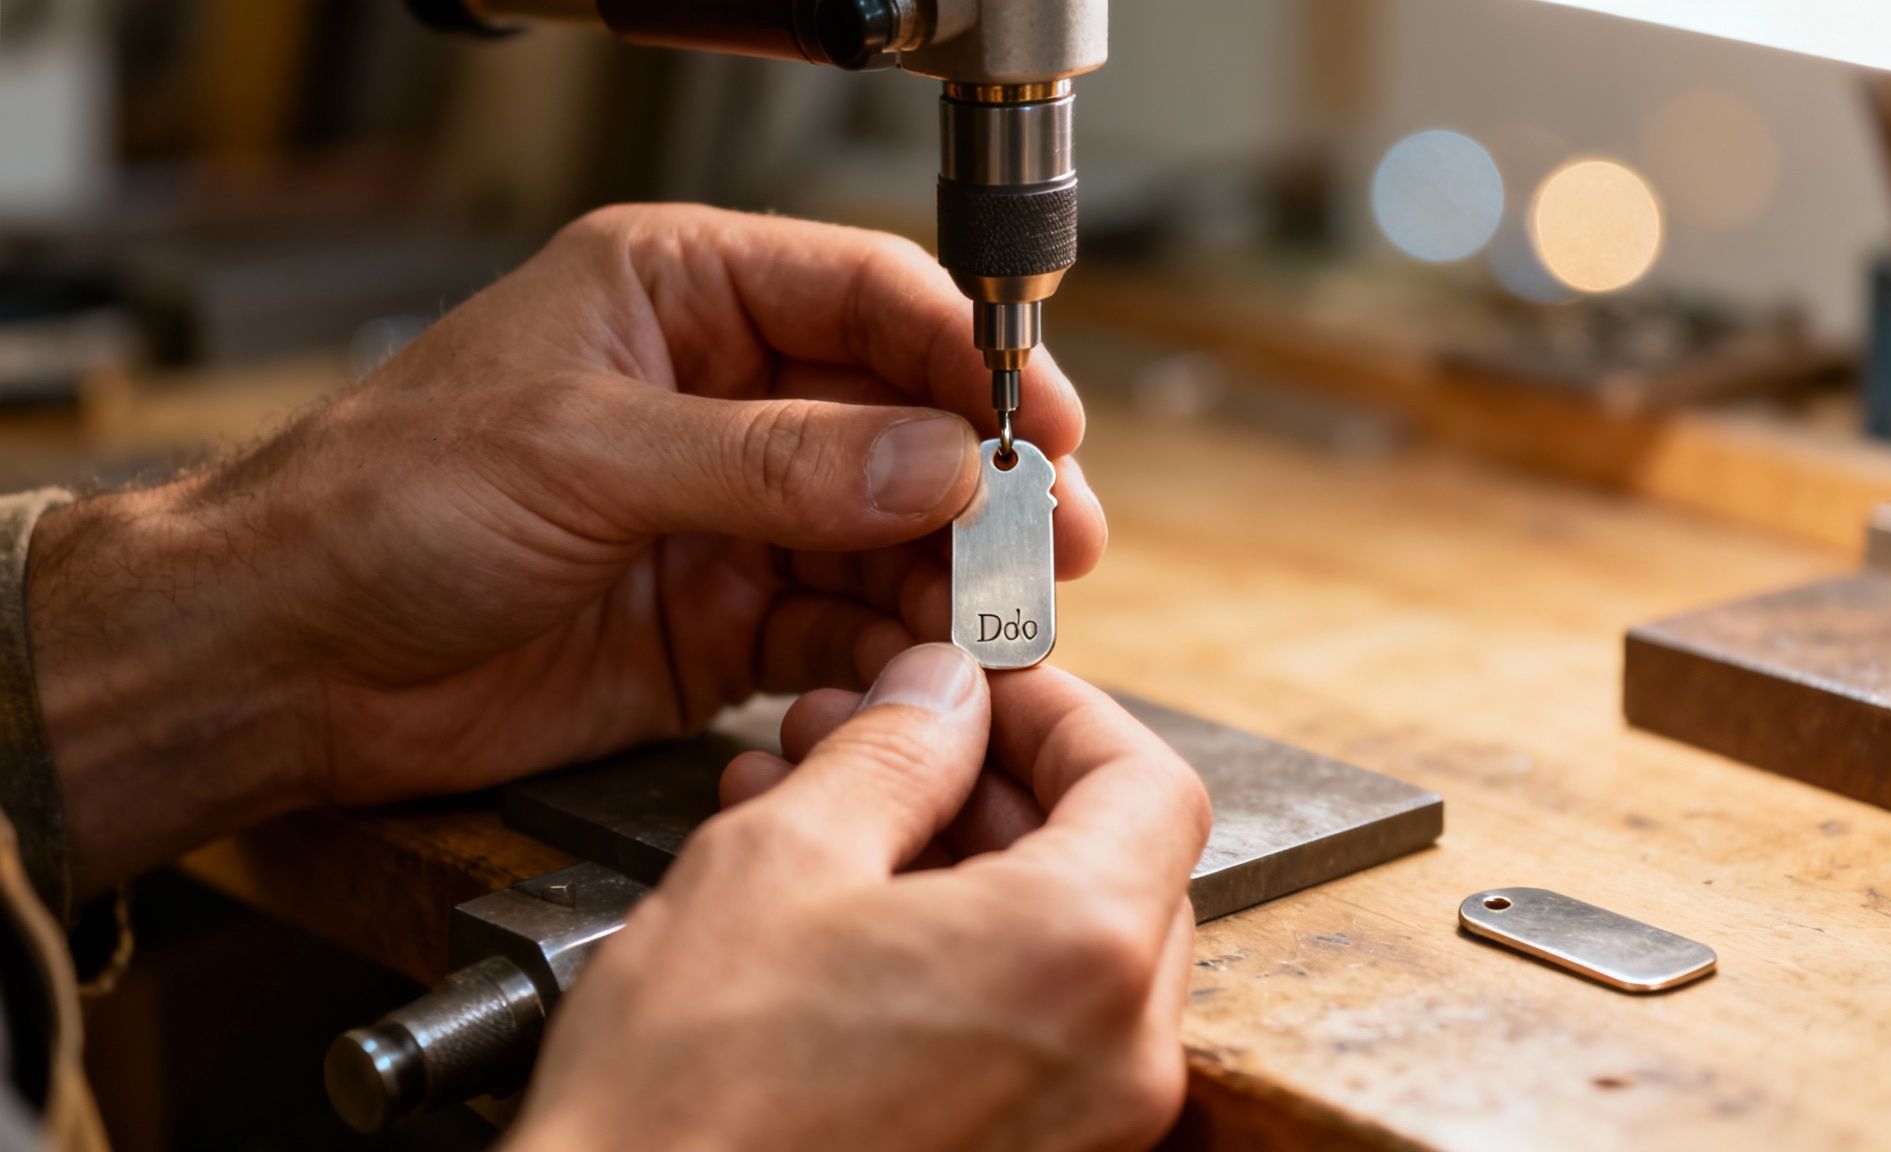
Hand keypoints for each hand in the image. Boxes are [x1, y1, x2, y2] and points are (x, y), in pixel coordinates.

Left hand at [24, 206, 1106, 890]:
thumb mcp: (585, 454)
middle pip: (898, 420)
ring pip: (882, 531)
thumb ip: (772, 462)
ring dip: (945, 574)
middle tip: (1049, 534)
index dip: (964, 354)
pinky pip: (835, 628)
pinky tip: (917, 670)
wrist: (285, 661)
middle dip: (981, 477)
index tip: (1034, 420)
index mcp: (676, 294)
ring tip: (998, 618)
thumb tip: (932, 460)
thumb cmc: (376, 507)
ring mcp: (725, 513)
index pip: (864, 297)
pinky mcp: (718, 621)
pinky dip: (884, 651)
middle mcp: (717, 396)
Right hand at [507, 644, 1212, 1151]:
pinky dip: (960, 956)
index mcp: (1080, 954)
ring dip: (964, 862)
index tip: (987, 686)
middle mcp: (1117, 1058)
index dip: (1061, 711)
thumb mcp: (779, 864)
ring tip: (832, 816)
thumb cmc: (689, 1104)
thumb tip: (944, 691)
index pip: (1148, 782)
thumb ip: (892, 753)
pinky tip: (846, 917)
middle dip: (995, 783)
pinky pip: (1029, 1031)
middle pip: (1116, 864)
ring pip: (1064, 947)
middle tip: (885, 737)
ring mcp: (1084, 1132)